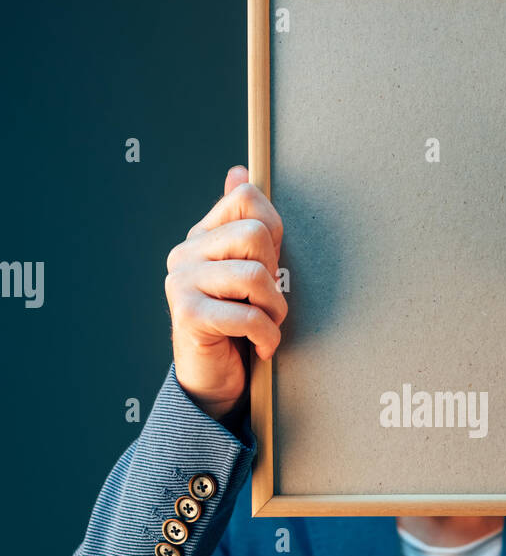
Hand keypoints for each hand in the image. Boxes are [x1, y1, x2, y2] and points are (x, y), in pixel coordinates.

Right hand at [165, 166, 286, 419]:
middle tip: (269, 306)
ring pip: (255, 275)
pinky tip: (261, 347)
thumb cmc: (239, 326)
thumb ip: (245, 224)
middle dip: (275, 276)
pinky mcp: (186, 315)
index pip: (248, 198)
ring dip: (275, 311)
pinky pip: (247, 315)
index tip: (270, 267)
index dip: (275, 233)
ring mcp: (180, 283)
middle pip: (255, 235)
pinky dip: (267, 336)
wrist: (216, 383)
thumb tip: (238, 171)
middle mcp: (184, 254)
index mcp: (201, 237)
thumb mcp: (250, 271)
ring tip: (267, 327)